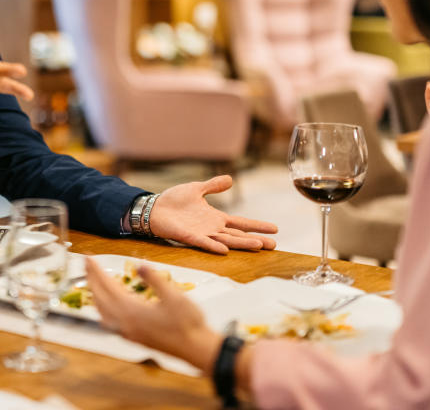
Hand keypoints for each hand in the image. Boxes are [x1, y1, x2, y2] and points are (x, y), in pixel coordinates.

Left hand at [85, 258, 221, 371]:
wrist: (195, 349)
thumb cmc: (188, 323)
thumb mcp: (174, 295)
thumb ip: (154, 279)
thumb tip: (139, 265)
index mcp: (132, 311)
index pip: (108, 286)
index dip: (96, 271)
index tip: (88, 258)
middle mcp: (125, 323)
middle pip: (100, 298)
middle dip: (91, 280)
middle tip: (87, 265)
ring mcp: (128, 332)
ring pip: (102, 312)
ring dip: (95, 295)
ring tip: (93, 282)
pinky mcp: (134, 338)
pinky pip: (109, 322)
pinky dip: (103, 310)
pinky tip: (107, 308)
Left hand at [150, 176, 277, 253]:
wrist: (153, 208)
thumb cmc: (173, 201)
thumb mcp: (197, 189)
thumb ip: (213, 186)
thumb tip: (230, 179)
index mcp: (215, 218)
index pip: (241, 223)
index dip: (257, 225)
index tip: (275, 229)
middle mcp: (212, 228)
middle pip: (239, 235)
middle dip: (256, 239)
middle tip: (274, 245)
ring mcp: (202, 234)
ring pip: (227, 240)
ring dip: (242, 243)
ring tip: (259, 246)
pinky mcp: (189, 237)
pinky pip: (204, 243)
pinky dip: (214, 246)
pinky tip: (225, 250)